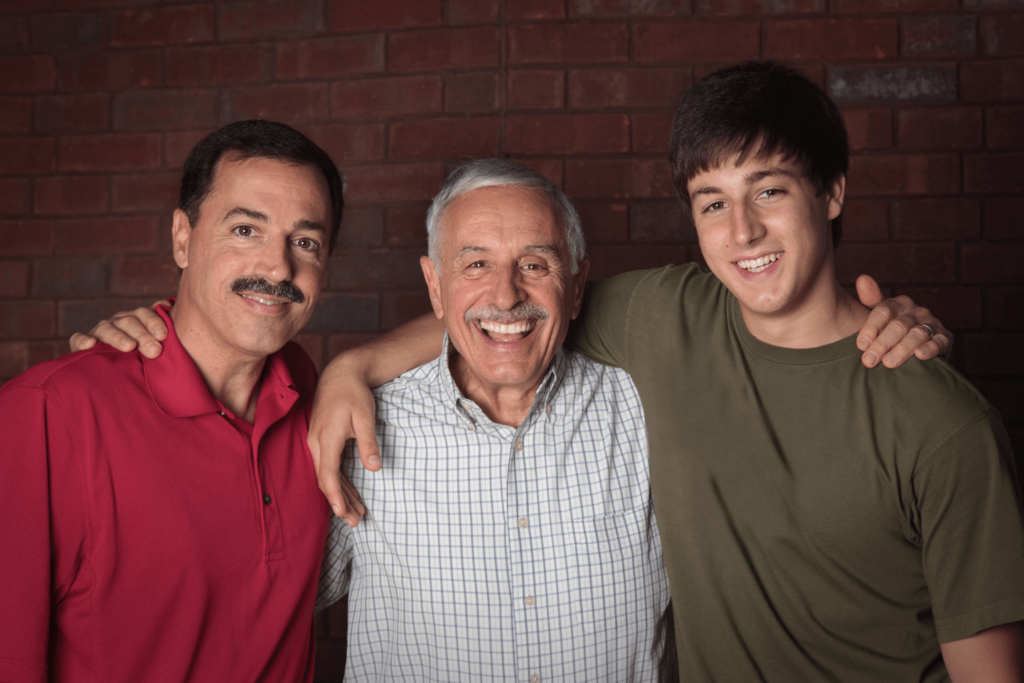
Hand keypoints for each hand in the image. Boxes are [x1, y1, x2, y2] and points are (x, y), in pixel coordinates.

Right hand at [69, 301, 170, 358]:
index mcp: (136, 319)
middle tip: (154, 350)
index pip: (145, 314)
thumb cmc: (144, 359)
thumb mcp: (155, 347)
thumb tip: (172, 310)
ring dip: (118, 336)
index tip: (164, 335)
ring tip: (129, 347)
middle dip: (142, 335)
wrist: (117, 378)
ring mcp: (99, 332)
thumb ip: (164, 334)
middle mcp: (118, 322)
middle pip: (128, 321)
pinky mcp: (81, 345)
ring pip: (106, 328)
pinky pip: (78, 339)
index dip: (154, 322)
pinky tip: (89, 345)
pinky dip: (82, 340)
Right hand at [308, 356, 379, 525]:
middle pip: (325, 480)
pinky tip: (350, 495)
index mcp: (327, 438)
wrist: (340, 374)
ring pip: (326, 476)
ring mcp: (316, 443)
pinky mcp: (321, 442)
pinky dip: (338, 483)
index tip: (343, 513)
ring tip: (356, 514)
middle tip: (356, 521)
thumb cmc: (353, 393)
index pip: (328, 474)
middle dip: (340, 503)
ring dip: (340, 495)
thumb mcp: (365, 416)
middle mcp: (317, 443)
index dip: (335, 496)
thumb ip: (369, 442)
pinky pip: (328, 467)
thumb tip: (375, 468)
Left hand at [854, 275, 951, 368]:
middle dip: (882, 344)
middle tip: (869, 360)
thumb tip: (863, 278)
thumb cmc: (891, 333)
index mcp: (898, 303)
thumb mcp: (879, 317)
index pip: (883, 311)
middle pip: (898, 326)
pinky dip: (930, 348)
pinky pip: (939, 342)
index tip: (861, 345)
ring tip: (888, 363)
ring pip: (916, 334)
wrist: (917, 351)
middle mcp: (916, 311)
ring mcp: (932, 323)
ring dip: (902, 349)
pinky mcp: (945, 338)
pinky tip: (920, 356)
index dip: (871, 328)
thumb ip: (870, 300)